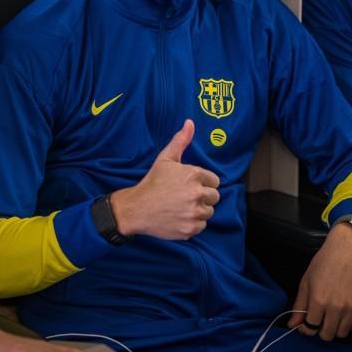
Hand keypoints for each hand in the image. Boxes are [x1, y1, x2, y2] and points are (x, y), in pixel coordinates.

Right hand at [110, 119, 220, 239]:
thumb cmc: (152, 182)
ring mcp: (194, 213)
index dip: (202, 183)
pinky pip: (201, 226)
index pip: (214, 181)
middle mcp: (197, 194)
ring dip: (198, 210)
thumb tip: (190, 123)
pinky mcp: (191, 229)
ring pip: (208, 212)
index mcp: (194, 175)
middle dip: (202, 197)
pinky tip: (179, 217)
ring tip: (181, 207)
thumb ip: (180, 141)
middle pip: (214, 197)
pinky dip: (192, 224)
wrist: (136, 208)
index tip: (188, 186)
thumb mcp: (166, 159)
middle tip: (185, 197)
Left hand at [287, 223, 351, 340]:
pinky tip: (344, 314)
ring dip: (335, 329)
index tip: (306, 324)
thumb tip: (292, 324)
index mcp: (319, 301)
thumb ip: (299, 305)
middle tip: (319, 320)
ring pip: (342, 333)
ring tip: (332, 317)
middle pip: (327, 335)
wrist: (348, 250)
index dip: (306, 328)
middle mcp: (336, 307)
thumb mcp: (306, 281)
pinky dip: (349, 324)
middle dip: (320, 330)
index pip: (310, 328)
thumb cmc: (324, 262)